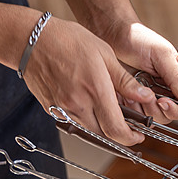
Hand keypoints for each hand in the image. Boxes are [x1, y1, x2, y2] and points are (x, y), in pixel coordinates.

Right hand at [23, 17, 158, 145]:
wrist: (32, 40)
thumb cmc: (68, 41)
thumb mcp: (105, 54)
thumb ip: (125, 81)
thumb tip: (145, 96)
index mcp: (95, 90)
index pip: (116, 130)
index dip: (131, 138)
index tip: (138, 135)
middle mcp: (78, 104)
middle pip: (104, 135)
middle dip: (119, 133)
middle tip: (127, 123)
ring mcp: (62, 109)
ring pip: (89, 129)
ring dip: (102, 125)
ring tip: (107, 107)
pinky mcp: (51, 110)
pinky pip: (73, 121)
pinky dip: (85, 118)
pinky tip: (87, 101)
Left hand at [108, 22, 177, 124]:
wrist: (114, 35)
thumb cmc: (139, 39)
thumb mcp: (162, 55)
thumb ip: (177, 78)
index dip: (176, 109)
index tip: (163, 101)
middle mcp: (165, 90)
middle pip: (170, 115)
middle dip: (157, 109)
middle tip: (147, 96)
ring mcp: (149, 96)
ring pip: (153, 117)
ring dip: (143, 109)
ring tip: (134, 93)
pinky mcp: (134, 100)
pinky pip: (136, 114)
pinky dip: (131, 109)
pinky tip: (126, 95)